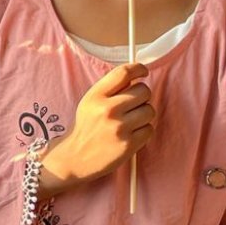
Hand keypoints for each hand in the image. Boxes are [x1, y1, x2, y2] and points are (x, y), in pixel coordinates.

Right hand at [39, 63, 153, 196]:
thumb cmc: (86, 127)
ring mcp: (119, 127)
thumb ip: (110, 89)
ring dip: (144, 114)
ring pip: (149, 110)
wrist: (76, 156)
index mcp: (96, 95)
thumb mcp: (90, 102)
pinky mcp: (129, 144)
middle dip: (143, 96)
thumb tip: (135, 77)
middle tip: (134, 104)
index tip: (143, 71)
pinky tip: (131, 134)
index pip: (123, 73)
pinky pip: (149, 129)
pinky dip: (144, 131)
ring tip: (131, 121)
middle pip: (143, 91)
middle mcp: (108, 109)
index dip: (138, 68)